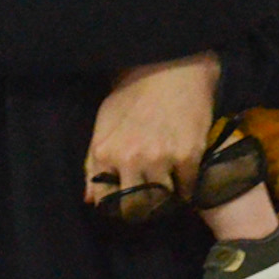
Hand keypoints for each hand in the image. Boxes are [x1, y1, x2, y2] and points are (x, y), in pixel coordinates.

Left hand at [84, 53, 220, 207]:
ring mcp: (161, 159)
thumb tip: (90, 199)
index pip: (107, 201)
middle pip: (136, 207)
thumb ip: (94, 163)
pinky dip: (187, 190)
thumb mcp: (104, 123)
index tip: (128, 204)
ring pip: (163, 200)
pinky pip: (187, 188)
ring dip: (167, 200)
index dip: (118, 206)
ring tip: (169, 192)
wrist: (172, 70)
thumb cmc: (133, 93)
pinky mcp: (188, 156)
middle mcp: (131, 160)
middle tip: (151, 203)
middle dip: (143, 208)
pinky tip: (186, 182)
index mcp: (106, 153)